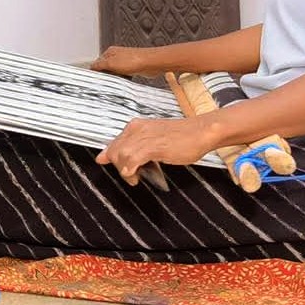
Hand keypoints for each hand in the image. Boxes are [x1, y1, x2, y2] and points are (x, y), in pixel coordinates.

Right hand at [89, 46, 155, 77]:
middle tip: (107, 83)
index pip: (97, 63)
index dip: (96, 72)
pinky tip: (126, 81)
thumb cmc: (134, 60)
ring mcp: (125, 62)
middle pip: (106, 69)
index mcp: (110, 52)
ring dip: (116, 79)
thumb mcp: (111, 63)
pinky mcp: (132, 68)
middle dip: (107, 76)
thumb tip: (91, 68)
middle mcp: (117, 56)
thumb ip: (99, 65)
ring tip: (117, 82)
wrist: (152, 63)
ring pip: (115, 74)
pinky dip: (124, 79)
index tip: (96, 81)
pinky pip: (124, 76)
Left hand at [95, 116, 213, 182]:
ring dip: (125, 171)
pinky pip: (132, 159)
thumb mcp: (155, 140)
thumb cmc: (183, 137)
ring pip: (121, 155)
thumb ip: (138, 147)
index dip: (109, 155)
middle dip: (117, 165)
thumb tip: (126, 158)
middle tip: (130, 176)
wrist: (201, 132)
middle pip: (114, 150)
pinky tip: (135, 176)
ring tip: (135, 178)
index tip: (103, 161)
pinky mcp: (152, 146)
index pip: (114, 142)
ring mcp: (144, 137)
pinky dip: (130, 170)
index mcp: (137, 126)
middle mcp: (137, 129)